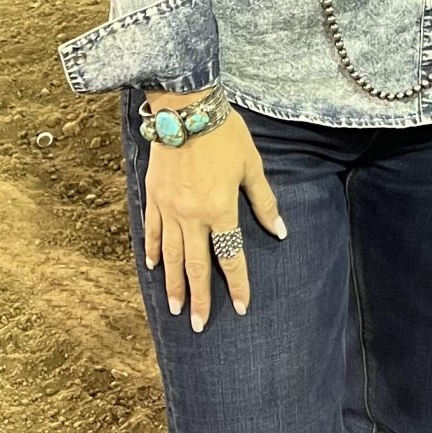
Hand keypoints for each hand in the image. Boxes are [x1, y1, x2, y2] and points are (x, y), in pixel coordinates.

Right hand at [142, 106, 284, 329]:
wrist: (186, 108)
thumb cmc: (225, 135)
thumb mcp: (252, 166)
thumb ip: (264, 202)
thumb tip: (280, 231)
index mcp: (220, 210)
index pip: (230, 257)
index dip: (237, 284)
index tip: (241, 307)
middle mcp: (192, 216)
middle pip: (196, 265)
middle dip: (200, 297)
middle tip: (199, 324)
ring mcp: (169, 208)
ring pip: (170, 255)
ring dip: (173, 284)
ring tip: (176, 308)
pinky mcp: (154, 196)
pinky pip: (151, 231)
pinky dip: (151, 251)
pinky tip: (153, 267)